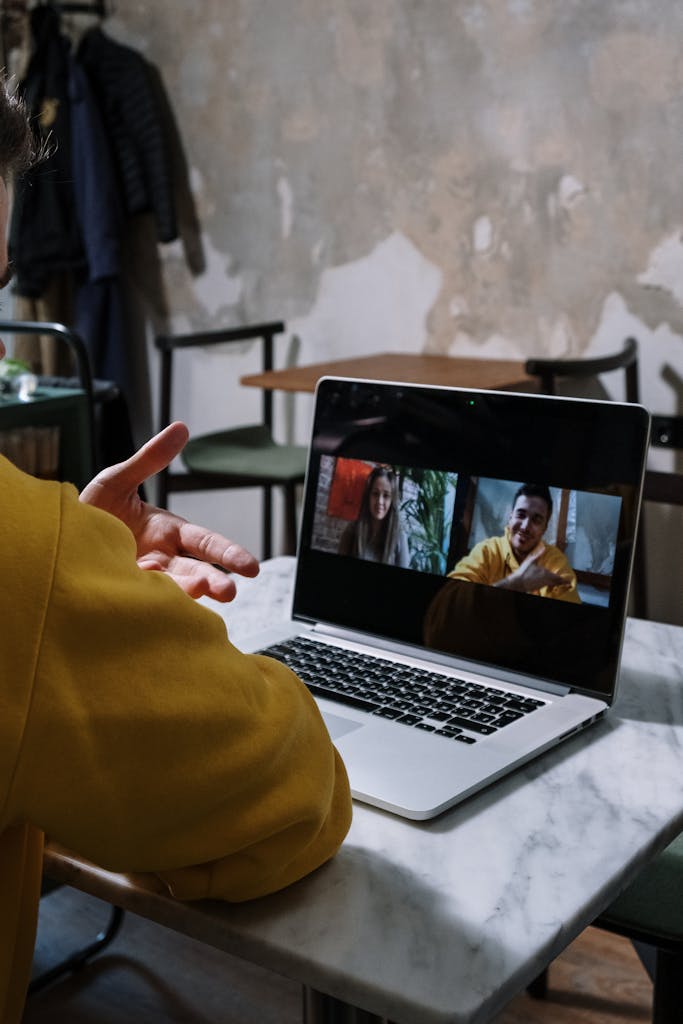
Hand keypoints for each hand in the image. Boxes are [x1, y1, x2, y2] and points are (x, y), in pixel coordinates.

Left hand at [79, 422, 258, 600]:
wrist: (53, 542)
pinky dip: (157, 603)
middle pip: (197, 571)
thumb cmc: (89, 511)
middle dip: (214, 581)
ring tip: (202, 594)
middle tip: (230, 591)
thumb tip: (181, 427)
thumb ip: (149, 459)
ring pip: (174, 590)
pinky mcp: (124, 596)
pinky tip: (165, 604)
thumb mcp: (118, 480)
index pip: (205, 544)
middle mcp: (162, 560)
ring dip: (188, 593)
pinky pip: (145, 602)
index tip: (251, 568)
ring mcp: (144, 582)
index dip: (229, 554)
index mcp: (167, 533)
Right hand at [498, 545, 569, 592]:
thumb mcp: (530, 561)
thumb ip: (537, 554)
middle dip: (562, 582)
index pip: (557, 578)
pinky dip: (551, 584)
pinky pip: (548, 585)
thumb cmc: (524, 572)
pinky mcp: (539, 587)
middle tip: (568, 583)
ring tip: (561, 582)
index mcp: (545, 573)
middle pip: (556, 581)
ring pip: (552, 583)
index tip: (569, 582)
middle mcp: (546, 579)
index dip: (564, 580)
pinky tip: (550, 583)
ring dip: (557, 583)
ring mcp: (542, 584)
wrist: (518, 582)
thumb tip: (543, 546)